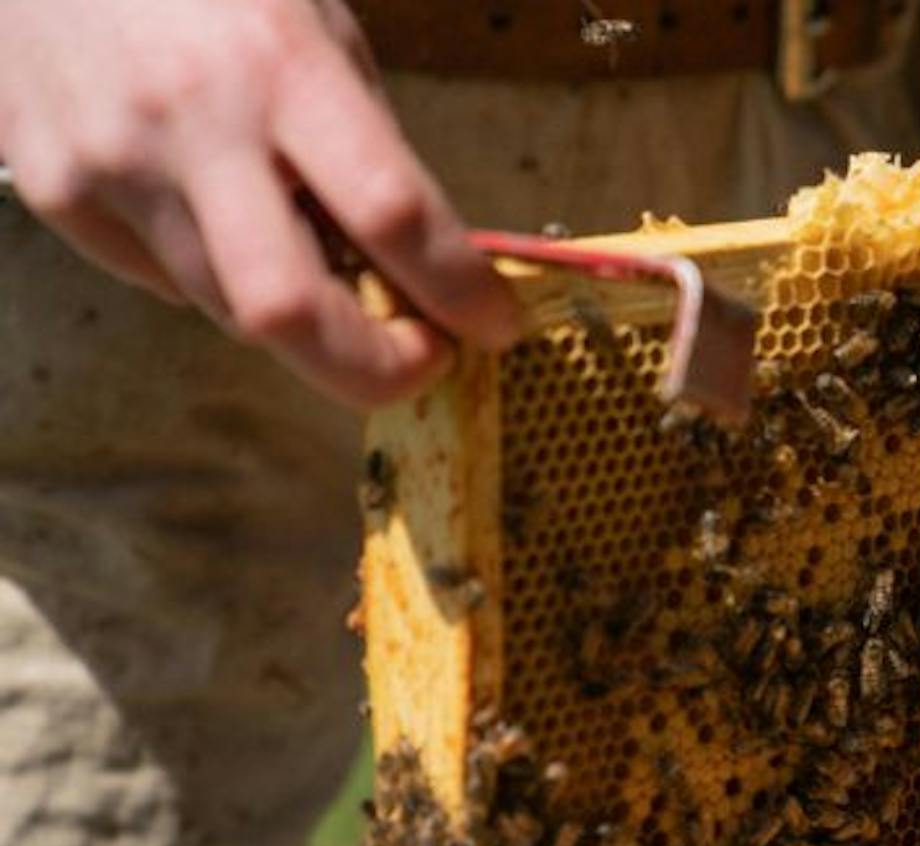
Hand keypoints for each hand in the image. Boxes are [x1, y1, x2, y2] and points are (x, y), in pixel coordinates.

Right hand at [0, 0, 522, 405]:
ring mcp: (109, 165)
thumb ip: (365, 143)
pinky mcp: (55, 191)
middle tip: (422, 357)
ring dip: (302, 317)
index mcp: (278, 68)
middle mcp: (190, 126)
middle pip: (291, 314)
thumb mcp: (314, 24)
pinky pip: (165, 280)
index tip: (496, 326)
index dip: (462, 293)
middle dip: (375, 368)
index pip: (394, 217)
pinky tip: (221, 216)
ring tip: (323, 264)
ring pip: (230, 310)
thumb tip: (422, 260)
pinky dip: (217, 276)